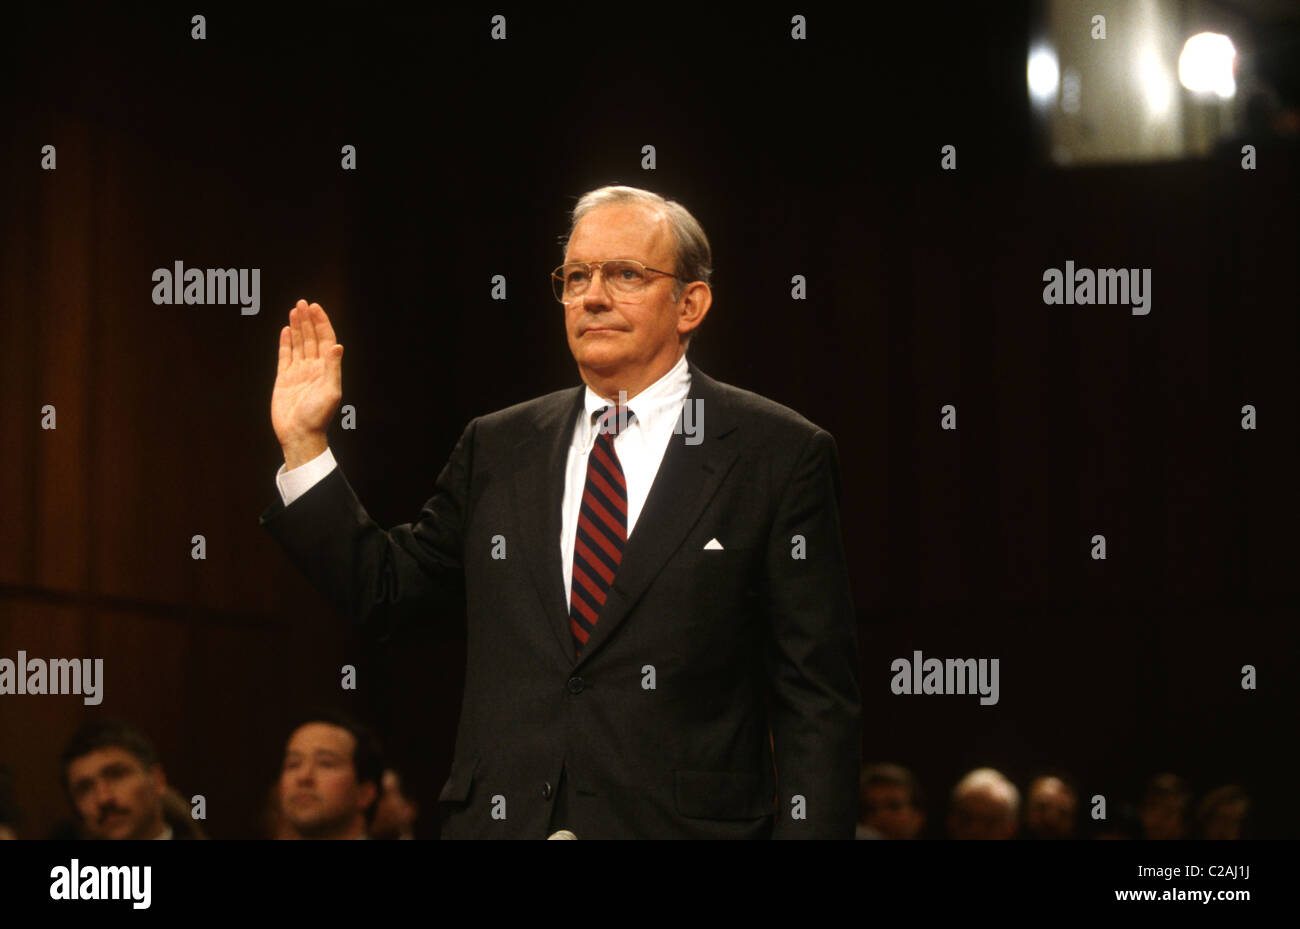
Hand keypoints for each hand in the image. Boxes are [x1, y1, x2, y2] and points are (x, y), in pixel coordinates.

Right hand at [272, 299, 343, 467]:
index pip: (325, 340)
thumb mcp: (330, 391)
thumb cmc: (317, 416)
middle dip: (308, 320)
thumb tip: (337, 346)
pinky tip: (286, 331)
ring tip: (294, 310)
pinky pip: (285, 357)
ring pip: (299, 345)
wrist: (299, 435)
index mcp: (326, 369)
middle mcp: (314, 368)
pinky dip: (286, 343)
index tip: (315, 307)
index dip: (321, 323)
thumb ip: (332, 368)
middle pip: (311, 338)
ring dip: (297, 328)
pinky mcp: (284, 379)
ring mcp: (299, 373)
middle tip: (302, 302)